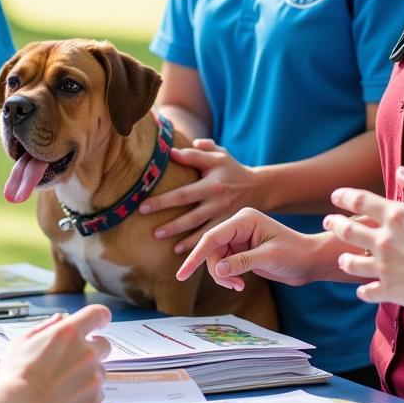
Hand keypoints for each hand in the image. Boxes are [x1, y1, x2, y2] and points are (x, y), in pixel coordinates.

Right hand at [0, 304, 111, 402]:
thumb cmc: (16, 377)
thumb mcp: (22, 343)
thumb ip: (45, 327)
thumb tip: (59, 319)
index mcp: (70, 333)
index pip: (98, 314)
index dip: (99, 317)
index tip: (98, 321)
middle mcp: (87, 353)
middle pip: (104, 345)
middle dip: (93, 349)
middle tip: (73, 360)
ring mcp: (94, 379)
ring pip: (98, 372)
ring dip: (87, 375)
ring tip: (62, 386)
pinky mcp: (95, 402)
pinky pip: (96, 395)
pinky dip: (85, 396)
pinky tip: (65, 401)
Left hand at [140, 140, 260, 252]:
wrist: (260, 187)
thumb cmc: (232, 169)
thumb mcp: (219, 155)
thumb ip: (197, 152)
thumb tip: (171, 152)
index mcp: (212, 182)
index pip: (184, 192)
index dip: (163, 200)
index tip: (143, 206)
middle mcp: (218, 200)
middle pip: (190, 215)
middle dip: (170, 224)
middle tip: (151, 231)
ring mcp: (225, 215)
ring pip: (201, 230)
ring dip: (181, 237)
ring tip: (160, 239)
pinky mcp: (230, 226)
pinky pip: (213, 238)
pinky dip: (196, 245)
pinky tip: (180, 251)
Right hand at [175, 207, 350, 290]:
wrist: (310, 260)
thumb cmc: (295, 254)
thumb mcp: (269, 258)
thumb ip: (241, 262)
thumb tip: (216, 270)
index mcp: (244, 219)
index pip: (212, 237)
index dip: (196, 256)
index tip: (182, 274)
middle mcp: (238, 226)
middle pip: (211, 249)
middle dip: (217, 270)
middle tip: (233, 285)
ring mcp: (238, 238)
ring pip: (215, 259)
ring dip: (223, 276)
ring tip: (239, 285)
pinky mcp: (240, 250)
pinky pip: (223, 264)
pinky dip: (228, 276)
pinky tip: (239, 283)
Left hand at [327, 166, 403, 308]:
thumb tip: (401, 172)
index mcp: (395, 217)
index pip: (360, 201)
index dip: (344, 196)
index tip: (335, 196)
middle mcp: (382, 240)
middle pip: (347, 230)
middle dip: (335, 223)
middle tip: (327, 221)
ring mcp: (383, 266)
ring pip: (351, 262)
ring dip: (344, 259)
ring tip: (341, 257)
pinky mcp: (389, 289)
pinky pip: (368, 291)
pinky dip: (363, 291)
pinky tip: (362, 290)